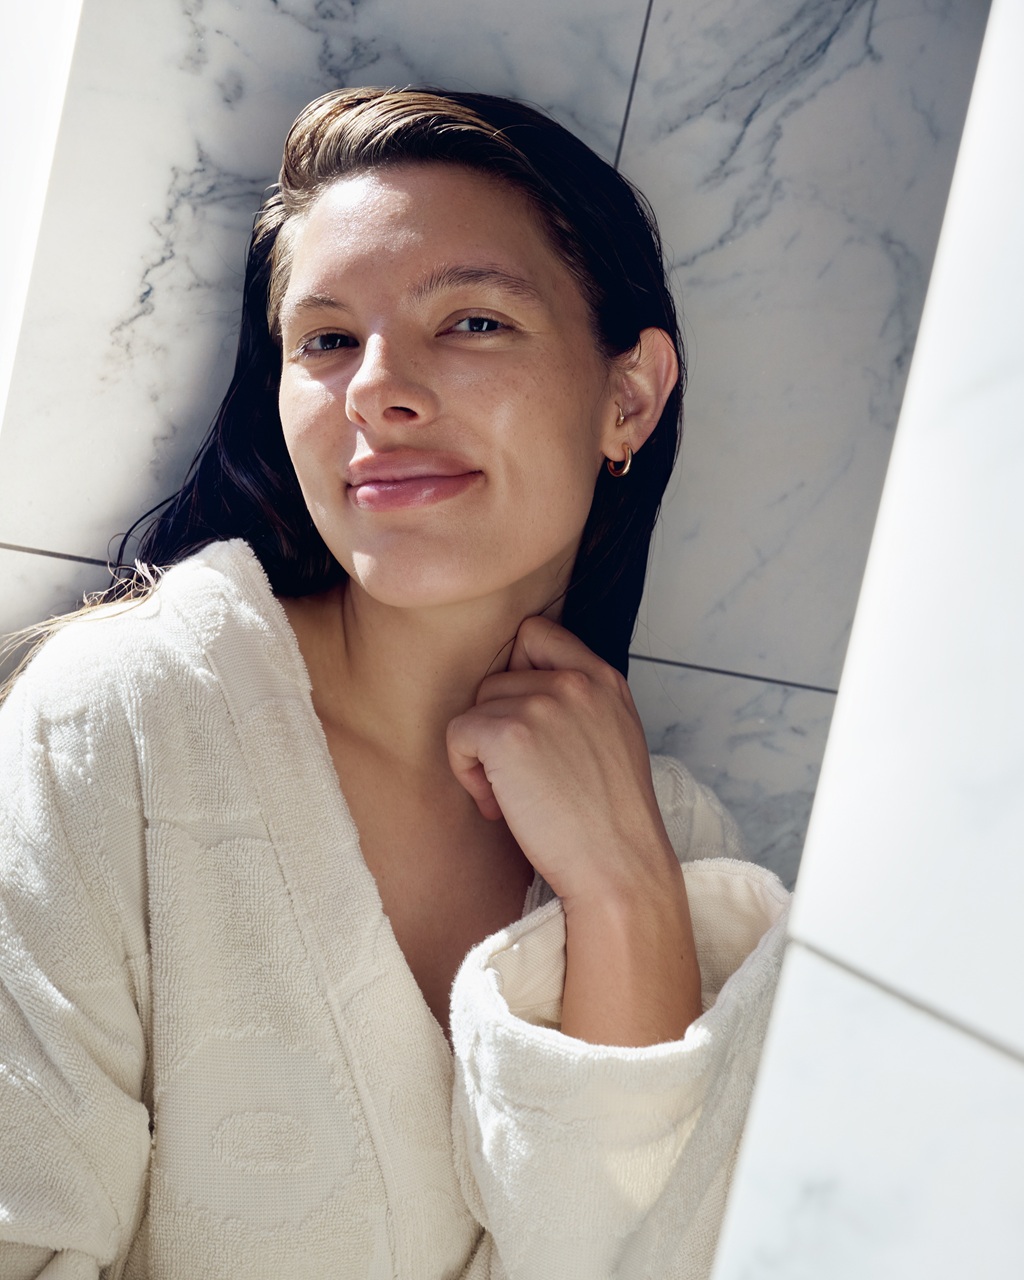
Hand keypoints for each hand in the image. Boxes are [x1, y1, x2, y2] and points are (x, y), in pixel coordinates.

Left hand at [447, 616, 701, 1043]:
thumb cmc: (609, 819)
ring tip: (515, 796)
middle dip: (498, 726)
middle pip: (497, 678)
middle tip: (524, 779)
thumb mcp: (614, 738)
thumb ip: (578, 703)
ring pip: (475, 708)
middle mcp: (574, 680)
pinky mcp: (507, 732)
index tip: (525, 724)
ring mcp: (541, 702)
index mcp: (604, 679)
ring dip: (482, 754)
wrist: (618, 868)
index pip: (536, 633)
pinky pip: (457, 734)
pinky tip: (499, 806)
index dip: (517, 673)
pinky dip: (465, 772)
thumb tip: (520, 688)